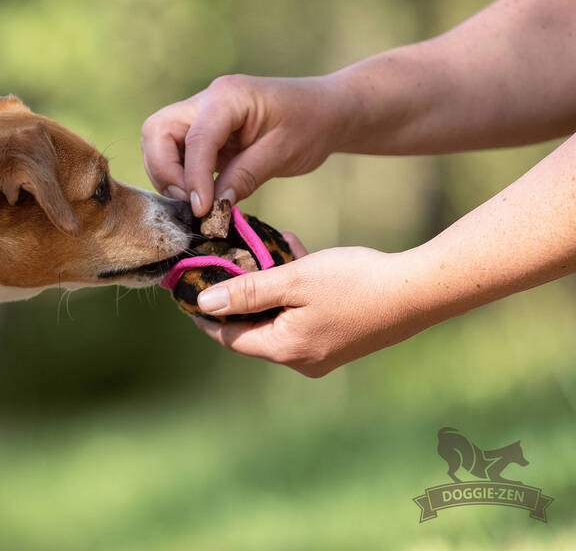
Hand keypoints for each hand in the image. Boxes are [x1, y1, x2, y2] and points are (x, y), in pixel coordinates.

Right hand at [141, 75, 344, 215]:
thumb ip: (246, 176)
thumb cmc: (310, 124)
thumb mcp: (284, 153)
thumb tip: (214, 206)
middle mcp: (204, 101)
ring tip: (197, 203)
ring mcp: (199, 116)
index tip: (200, 210)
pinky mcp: (200, 134)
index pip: (196, 138)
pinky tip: (200, 197)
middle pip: (157, 132)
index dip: (193, 177)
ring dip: (168, 177)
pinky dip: (179, 177)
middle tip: (190, 204)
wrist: (324, 111)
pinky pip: (173, 154)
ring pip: (158, 144)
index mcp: (228, 96)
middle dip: (164, 171)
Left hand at [192, 241, 435, 376]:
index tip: (185, 291)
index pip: (229, 336)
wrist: (419, 290)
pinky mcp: (339, 336)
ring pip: (279, 314)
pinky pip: (303, 312)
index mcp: (285, 349)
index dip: (204, 314)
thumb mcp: (293, 280)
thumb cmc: (355, 282)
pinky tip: (291, 248)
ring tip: (257, 246)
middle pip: (253, 326)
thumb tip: (204, 303)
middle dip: (238, 292)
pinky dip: (293, 286)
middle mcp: (301, 359)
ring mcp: (322, 351)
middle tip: (220, 262)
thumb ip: (247, 291)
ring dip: (267, 282)